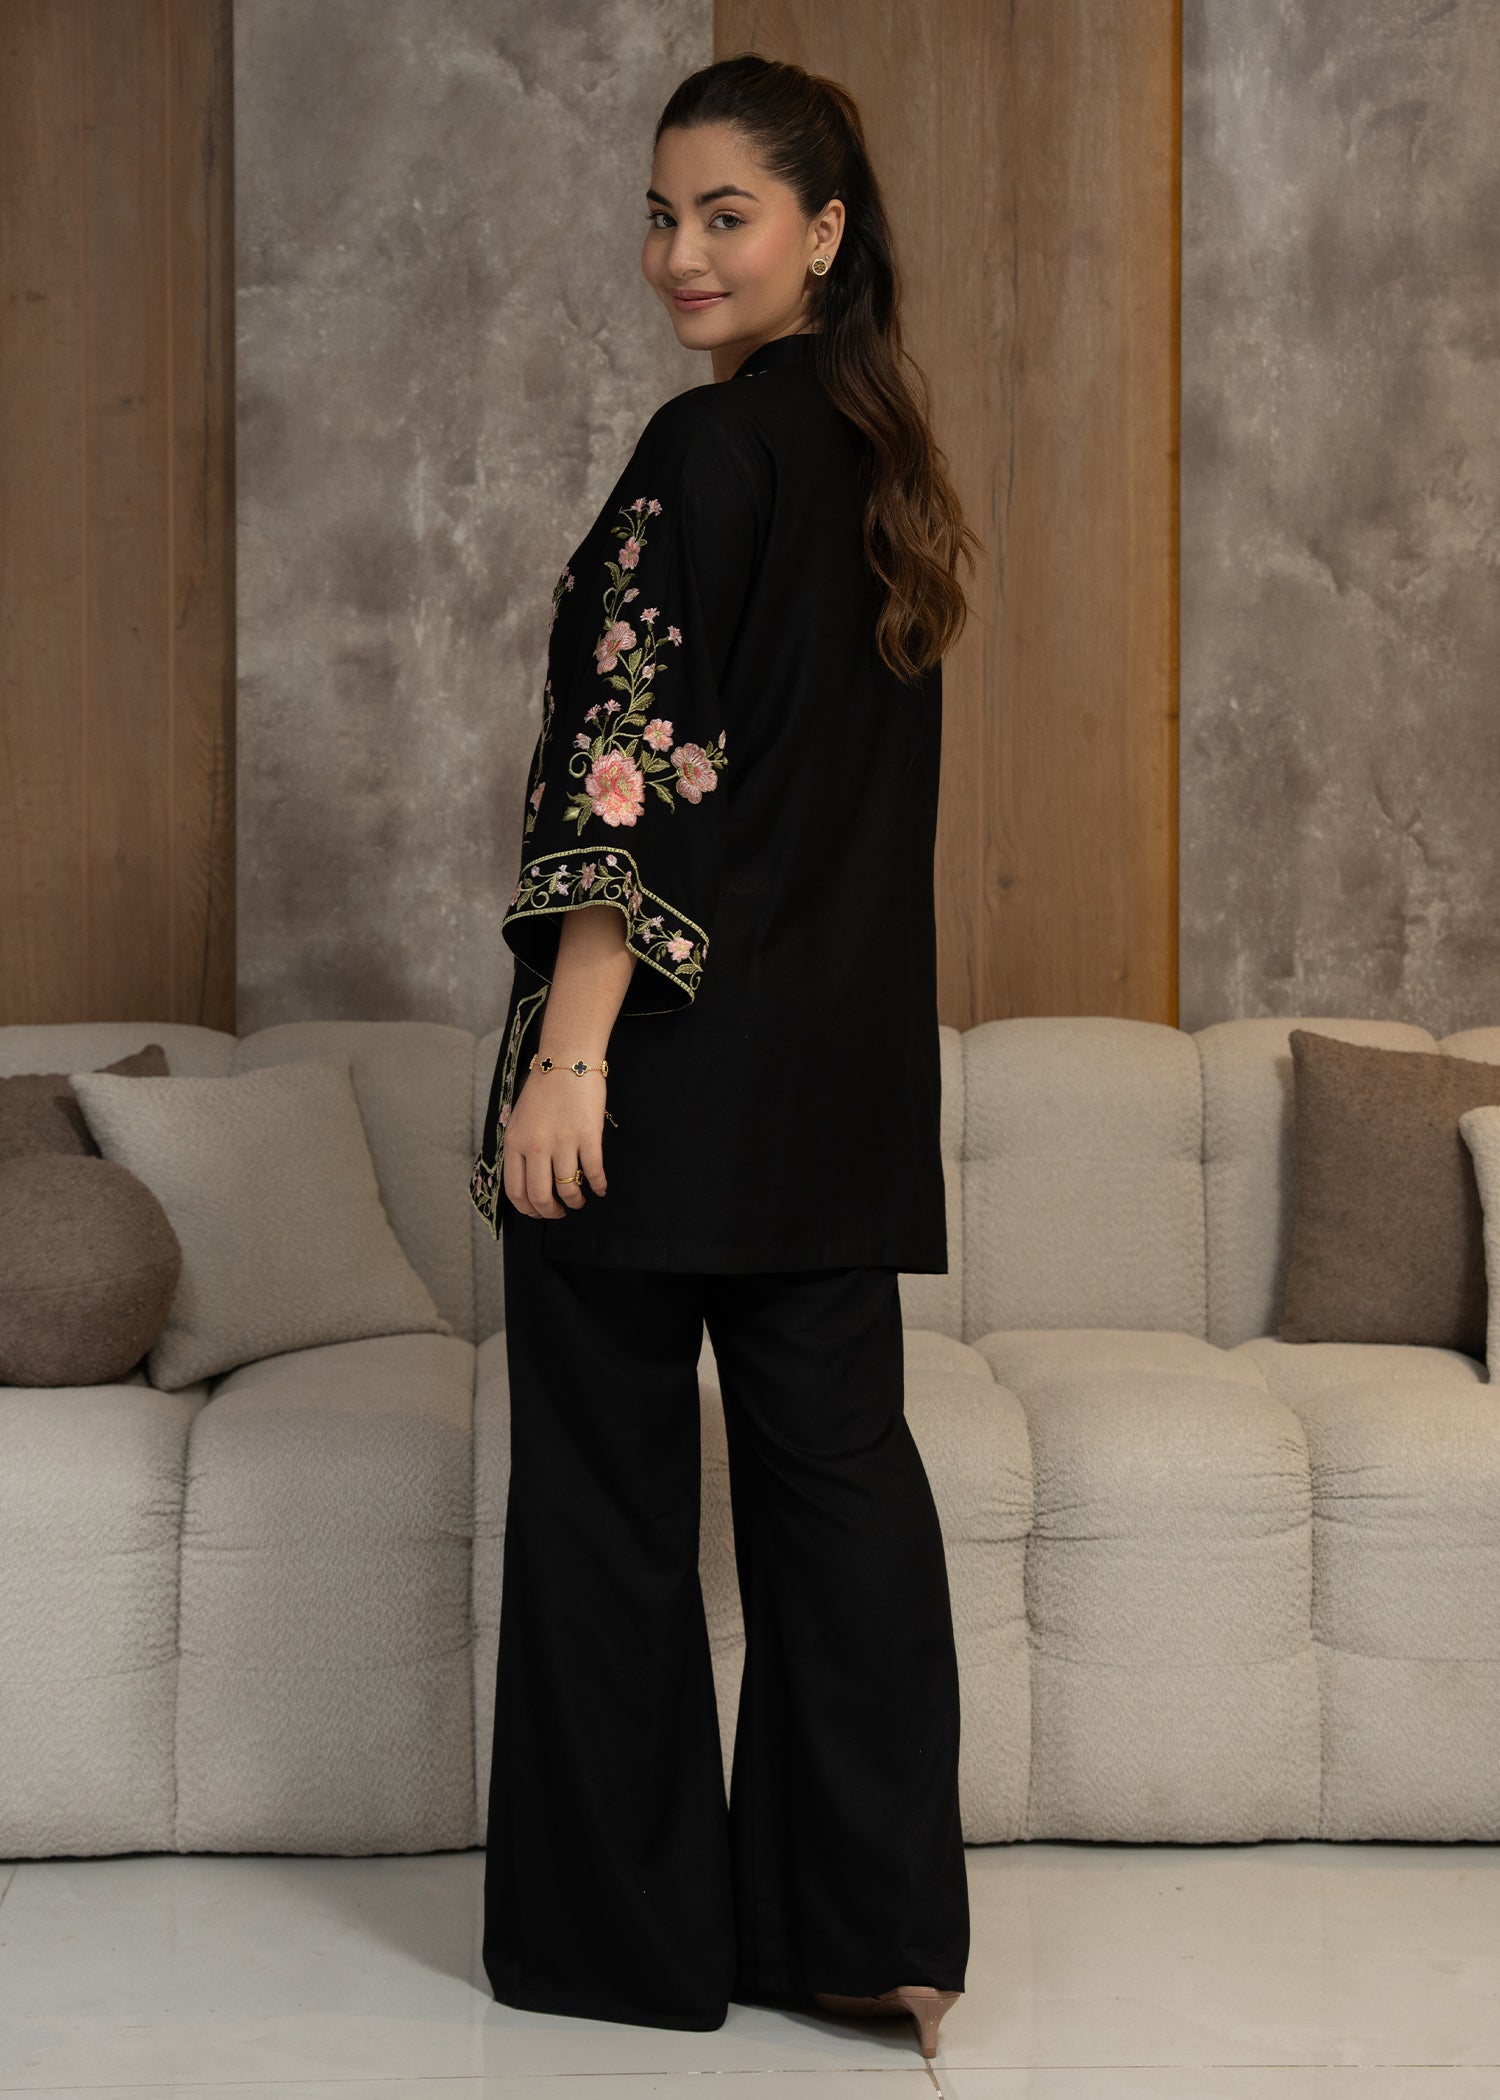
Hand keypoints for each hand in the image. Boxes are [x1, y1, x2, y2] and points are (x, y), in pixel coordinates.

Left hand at [502, 1065, 609, 1220]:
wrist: (566, 1060)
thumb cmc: (543, 1088)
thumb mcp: (519, 1119)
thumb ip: (520, 1147)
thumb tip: (526, 1177)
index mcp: (515, 1143)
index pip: (516, 1190)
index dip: (528, 1209)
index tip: (539, 1212)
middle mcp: (535, 1146)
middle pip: (540, 1196)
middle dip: (551, 1212)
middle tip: (560, 1213)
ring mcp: (562, 1142)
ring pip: (568, 1188)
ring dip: (575, 1201)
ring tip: (580, 1200)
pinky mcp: (587, 1136)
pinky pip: (593, 1171)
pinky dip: (598, 1185)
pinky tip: (600, 1188)